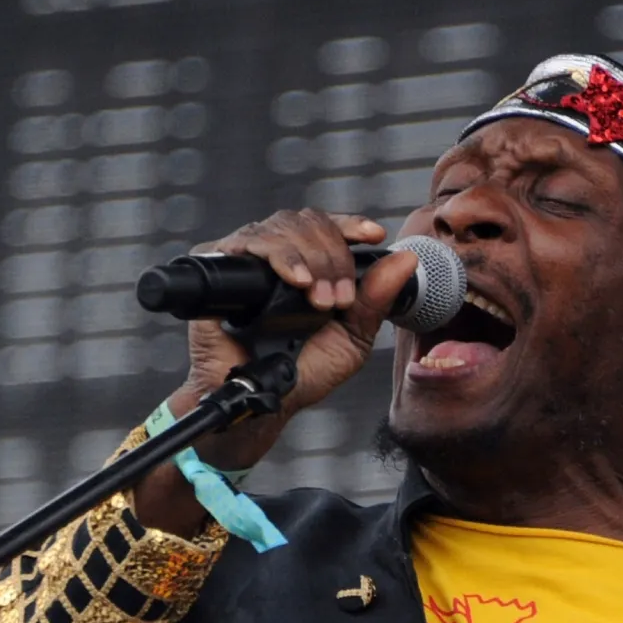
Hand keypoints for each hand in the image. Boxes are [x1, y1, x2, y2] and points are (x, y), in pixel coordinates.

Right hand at [130, 209, 421, 536]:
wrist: (260, 399)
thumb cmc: (300, 373)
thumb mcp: (351, 338)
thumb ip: (376, 300)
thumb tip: (406, 260)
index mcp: (308, 267)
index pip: (327, 227)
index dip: (351, 225)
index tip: (374, 237)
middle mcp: (277, 257)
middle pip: (307, 222)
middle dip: (333, 256)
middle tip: (338, 298)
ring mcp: (246, 259)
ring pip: (281, 227)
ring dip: (311, 259)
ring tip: (318, 300)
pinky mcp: (217, 266)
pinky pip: (247, 242)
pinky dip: (279, 257)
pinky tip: (295, 282)